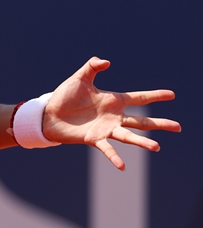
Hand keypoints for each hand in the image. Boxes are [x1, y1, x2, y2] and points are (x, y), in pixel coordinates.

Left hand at [43, 57, 180, 169]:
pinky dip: (114, 157)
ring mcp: (105, 129)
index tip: (172, 94)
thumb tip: (105, 61)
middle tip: (178, 127)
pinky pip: (107, 150)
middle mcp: (114, 117)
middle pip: (141, 121)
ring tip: (156, 147)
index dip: (155, 95)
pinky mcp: (93, 139)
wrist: (48, 115)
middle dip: (160, 124)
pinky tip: (123, 167)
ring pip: (128, 136)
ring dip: (141, 142)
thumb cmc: (64, 97)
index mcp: (113, 101)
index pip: (139, 97)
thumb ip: (92, 67)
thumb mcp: (79, 79)